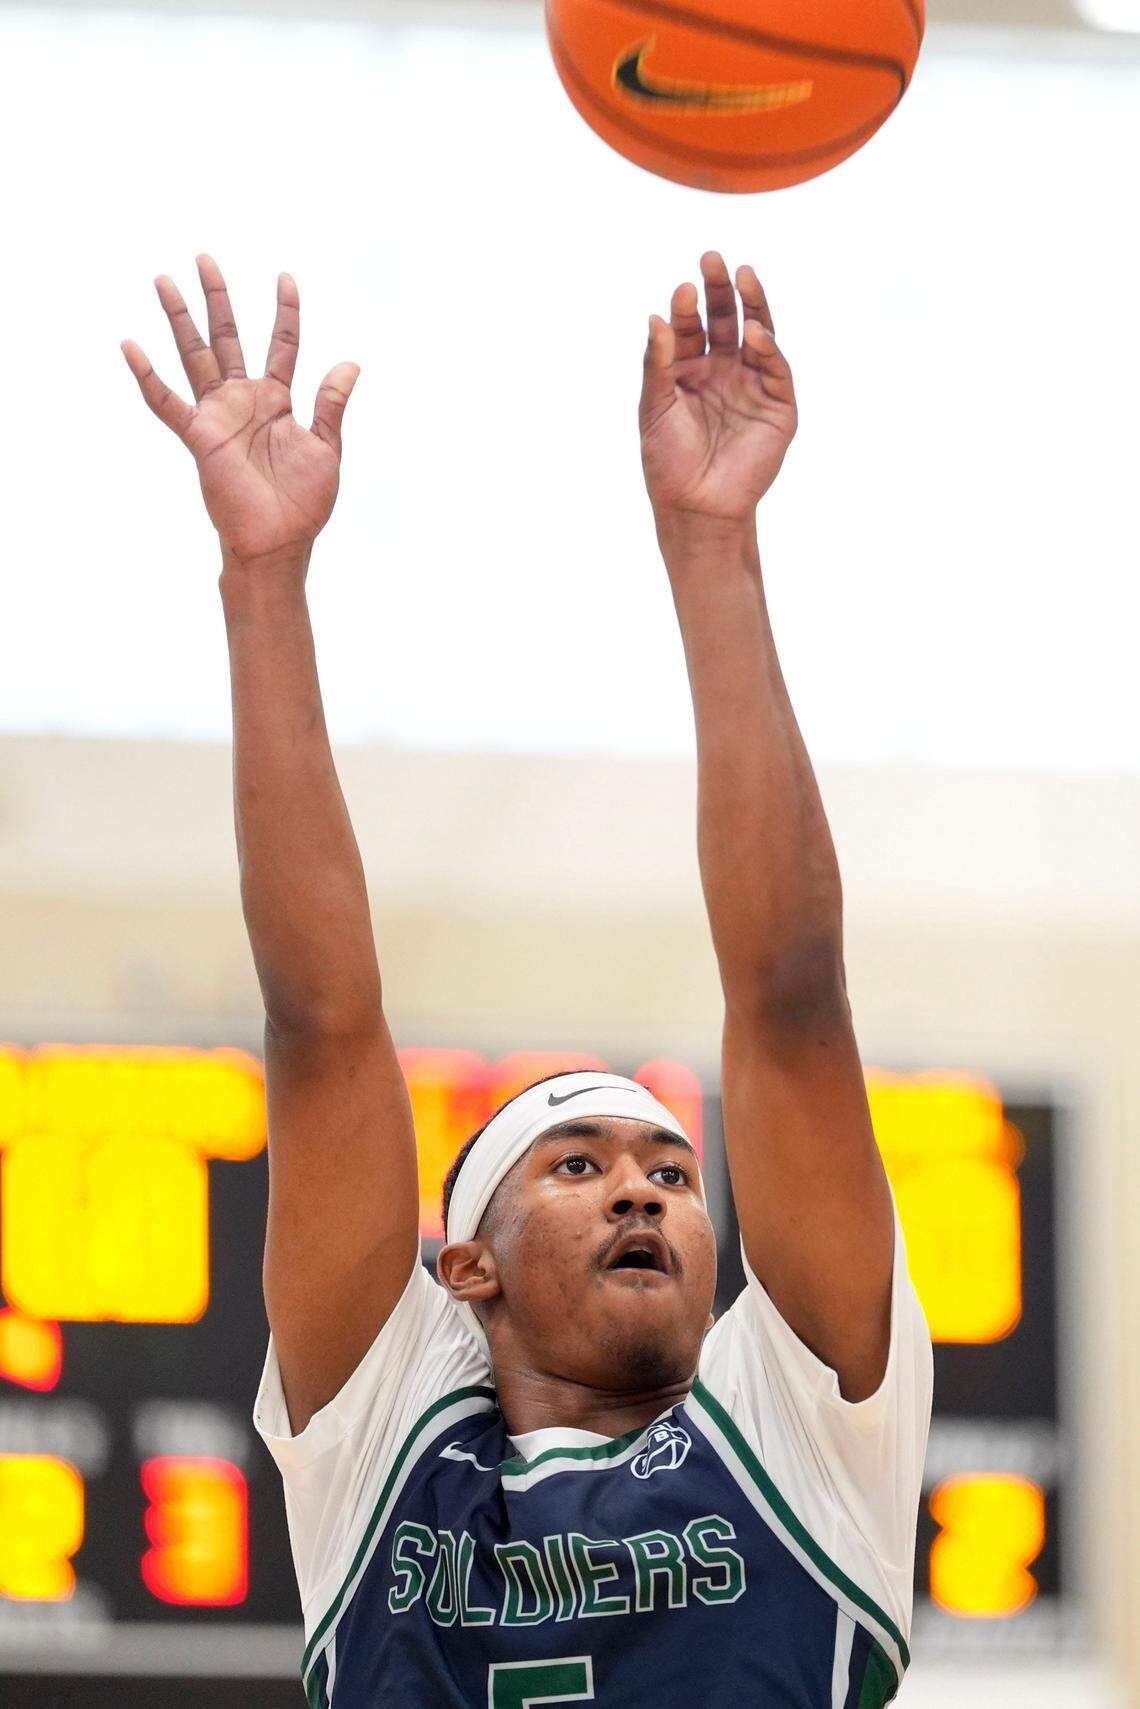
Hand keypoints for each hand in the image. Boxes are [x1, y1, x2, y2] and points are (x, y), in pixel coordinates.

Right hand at [122, 256, 358, 566]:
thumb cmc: (304, 503)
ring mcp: (218, 415)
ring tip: (163, 280)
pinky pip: (166, 403)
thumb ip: (330, 404)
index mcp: (277, 401)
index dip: (285, 311)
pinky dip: (147, 376)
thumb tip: (349, 364)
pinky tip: (130, 346)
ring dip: (179, 319)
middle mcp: (244, 400)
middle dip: (217, 298)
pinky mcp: (199, 437)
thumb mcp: (327, 447)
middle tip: (204, 258)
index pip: (282, 344)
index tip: (285, 277)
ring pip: (194, 356)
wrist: (280, 542)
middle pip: (227, 337)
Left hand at [639, 253, 796, 527]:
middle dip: (720, 289)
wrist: (696, 507)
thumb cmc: (668, 462)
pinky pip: (775, 368)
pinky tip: (754, 331)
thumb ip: (657, 363)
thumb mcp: (654, 407)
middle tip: (712, 258)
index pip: (690, 326)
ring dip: (752, 304)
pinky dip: (767, 347)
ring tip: (742, 275)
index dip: (686, 308)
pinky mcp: (778, 405)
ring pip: (757, 333)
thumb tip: (656, 317)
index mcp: (690, 370)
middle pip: (726, 318)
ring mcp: (752, 385)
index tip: (681, 291)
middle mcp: (723, 371)